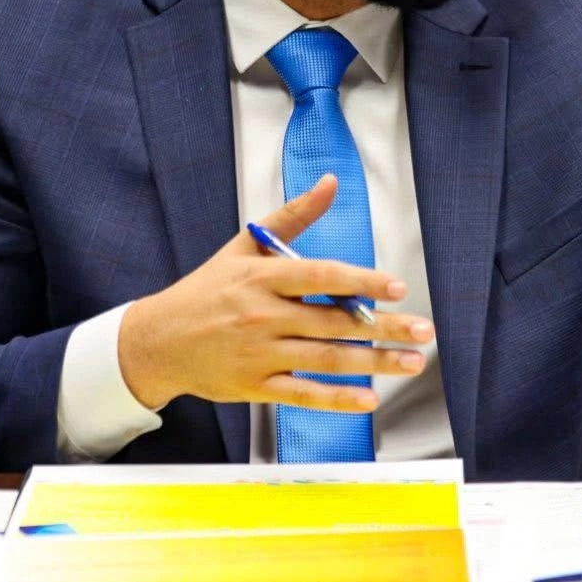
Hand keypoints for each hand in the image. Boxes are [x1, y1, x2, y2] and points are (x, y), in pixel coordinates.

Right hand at [115, 175, 435, 411]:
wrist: (158, 340)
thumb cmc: (207, 291)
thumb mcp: (244, 246)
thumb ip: (293, 217)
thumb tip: (328, 183)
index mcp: (263, 278)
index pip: (322, 277)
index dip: (363, 282)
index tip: (398, 286)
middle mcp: (265, 316)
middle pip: (334, 322)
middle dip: (385, 327)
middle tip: (423, 330)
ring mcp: (261, 353)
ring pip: (327, 359)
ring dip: (375, 362)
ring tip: (412, 362)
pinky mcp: (256, 386)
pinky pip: (304, 394)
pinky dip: (337, 398)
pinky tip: (368, 399)